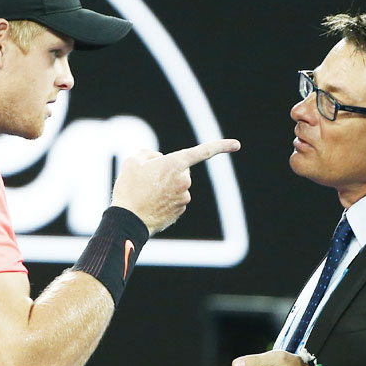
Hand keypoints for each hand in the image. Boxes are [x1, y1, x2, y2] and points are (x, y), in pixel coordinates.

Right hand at [111, 139, 239, 234]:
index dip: (221, 146)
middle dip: (168, 171)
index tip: (237, 144)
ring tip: (145, 194)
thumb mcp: (133, 161)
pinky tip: (151, 204)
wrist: (127, 220)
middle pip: (181, 170)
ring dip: (165, 187)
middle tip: (147, 179)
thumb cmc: (129, 188)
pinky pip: (175, 199)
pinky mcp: (181, 210)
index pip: (203, 151)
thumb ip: (149, 154)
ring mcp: (184, 197)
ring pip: (177, 185)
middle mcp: (184, 180)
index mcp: (176, 164)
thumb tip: (159, 160)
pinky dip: (165, 200)